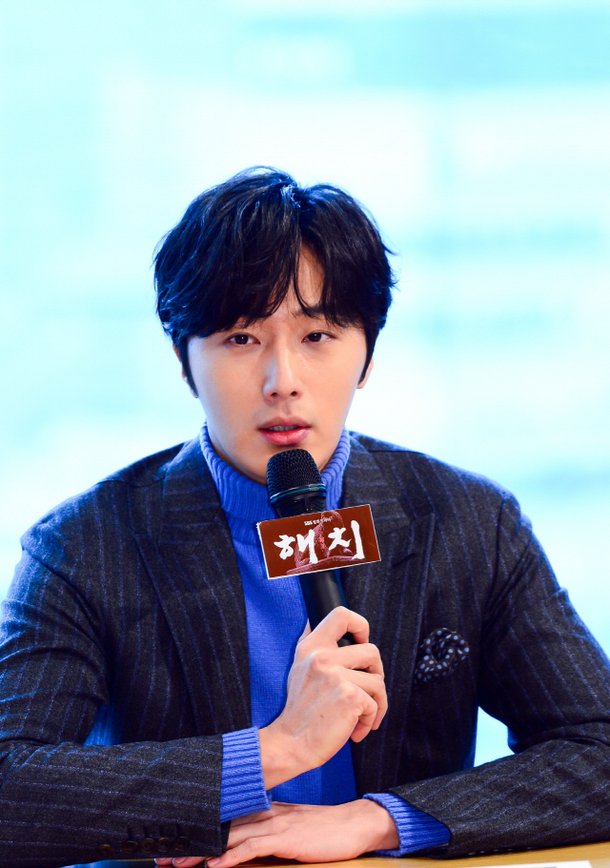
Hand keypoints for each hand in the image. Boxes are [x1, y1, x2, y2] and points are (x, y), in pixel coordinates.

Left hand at [155, 799, 398, 866]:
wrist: (353, 825)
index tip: (174, 845)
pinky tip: (215, 866)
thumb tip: (241, 849)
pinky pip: (253, 847)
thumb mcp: (290, 832)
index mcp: (264, 811)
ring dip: (202, 851)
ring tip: (178, 863)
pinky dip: (231, 856)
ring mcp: (275, 823)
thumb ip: (266, 836)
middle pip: (221, 826)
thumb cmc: (323, 833)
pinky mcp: (286, 836)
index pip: (225, 819)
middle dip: (191, 842)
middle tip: (164, 857)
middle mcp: (265, 813)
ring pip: (230, 836)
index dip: (199, 831)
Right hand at [259, 606, 386, 788]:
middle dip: (376, 674)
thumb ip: (315, 647)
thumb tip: (329, 625)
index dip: (361, 626)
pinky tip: (355, 730)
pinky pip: (375, 704)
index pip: (341, 615)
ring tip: (360, 717)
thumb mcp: (300, 668)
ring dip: (375, 704)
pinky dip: (370, 720)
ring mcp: (336, 675)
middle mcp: (322, 657)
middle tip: (366, 692)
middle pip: (372, 651)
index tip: (361, 643)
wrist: (291, 743)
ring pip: (378, 681)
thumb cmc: (300, 711)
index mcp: (311, 647)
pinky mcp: (349, 696)